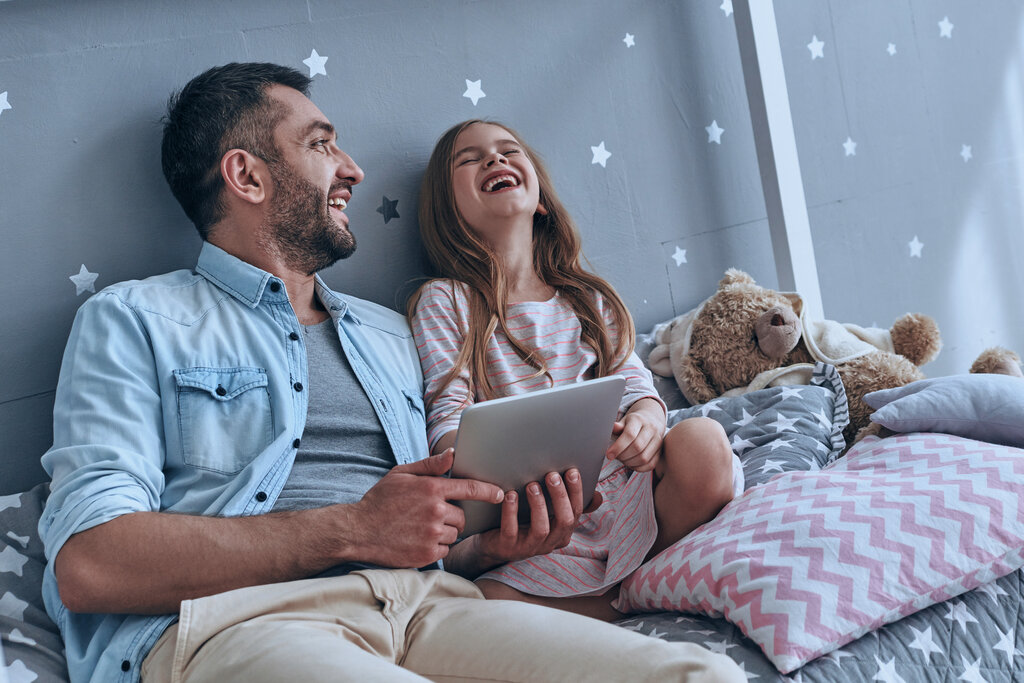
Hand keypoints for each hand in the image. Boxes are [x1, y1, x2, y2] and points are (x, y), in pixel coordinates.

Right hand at [349, 449, 503, 567]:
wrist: (357, 531)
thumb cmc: (379, 500)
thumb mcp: (401, 474)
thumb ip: (430, 465)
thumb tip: (454, 454)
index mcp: (431, 489)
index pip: (471, 489)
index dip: (489, 491)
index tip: (500, 494)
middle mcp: (435, 511)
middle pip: (462, 517)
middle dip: (453, 517)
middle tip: (431, 516)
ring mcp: (432, 534)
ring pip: (454, 534)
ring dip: (444, 532)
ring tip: (420, 529)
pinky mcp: (427, 554)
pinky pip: (445, 550)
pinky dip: (436, 547)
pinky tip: (417, 541)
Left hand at [454, 468, 599, 574]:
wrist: (494, 544)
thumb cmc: (525, 523)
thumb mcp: (549, 515)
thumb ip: (569, 505)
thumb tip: (599, 497)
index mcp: (562, 532)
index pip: (576, 512)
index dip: (576, 492)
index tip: (572, 471)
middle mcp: (550, 542)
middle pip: (564, 521)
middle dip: (560, 497)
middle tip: (552, 475)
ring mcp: (530, 547)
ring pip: (541, 528)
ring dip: (538, 505)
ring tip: (532, 485)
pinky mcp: (509, 548)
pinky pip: (512, 531)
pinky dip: (511, 512)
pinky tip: (510, 496)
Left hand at [605, 398, 664, 471]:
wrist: (651, 419)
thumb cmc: (633, 422)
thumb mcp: (624, 420)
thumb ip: (617, 426)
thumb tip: (613, 428)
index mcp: (639, 420)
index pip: (629, 435)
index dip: (618, 447)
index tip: (609, 454)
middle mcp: (651, 429)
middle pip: (637, 448)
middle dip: (623, 456)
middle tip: (615, 456)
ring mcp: (658, 440)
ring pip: (644, 458)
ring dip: (630, 463)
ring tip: (622, 459)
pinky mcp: (660, 451)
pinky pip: (650, 464)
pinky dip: (639, 468)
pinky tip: (631, 463)